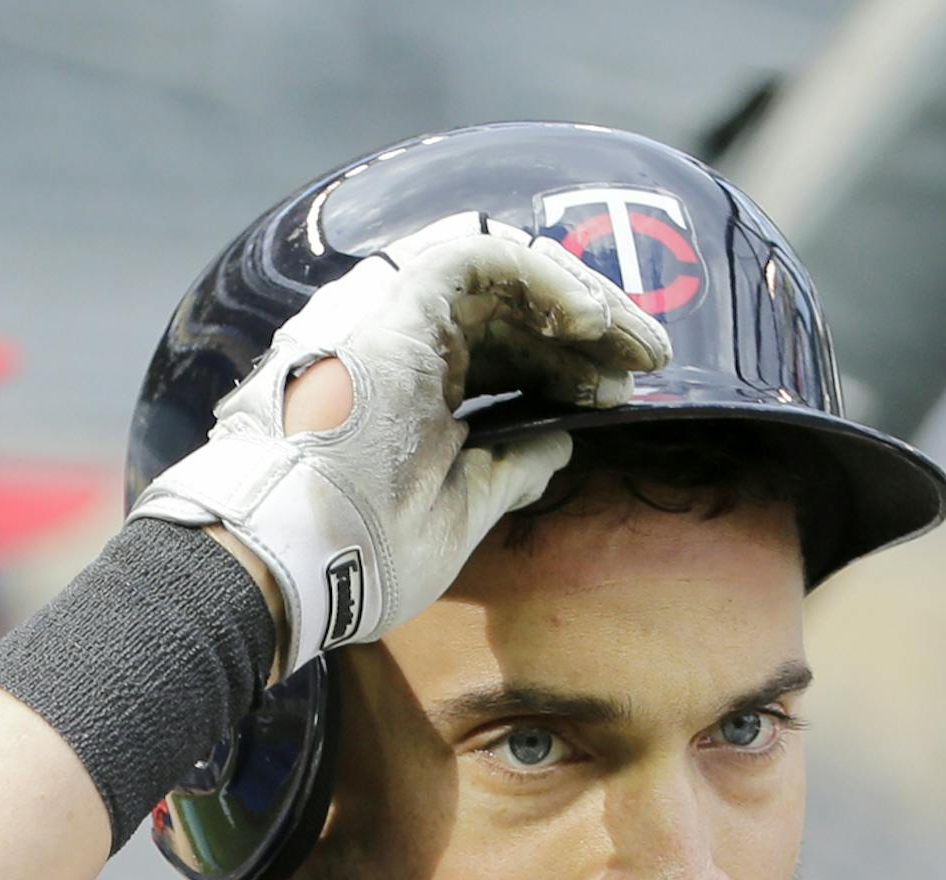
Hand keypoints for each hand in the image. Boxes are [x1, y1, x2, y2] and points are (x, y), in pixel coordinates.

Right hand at [130, 211, 669, 677]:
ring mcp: (398, 320)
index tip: (620, 399)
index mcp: (414, 395)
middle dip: (587, 334)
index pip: (502, 357)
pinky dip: (544, 277)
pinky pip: (483, 257)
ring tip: (636, 343)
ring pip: (505, 276)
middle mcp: (405, 346)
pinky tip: (592, 320)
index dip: (565, 370)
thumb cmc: (361, 551)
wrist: (296, 556)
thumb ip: (510, 470)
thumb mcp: (459, 513)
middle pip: (512, 313)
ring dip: (578, 301)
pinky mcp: (397, 302)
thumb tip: (561, 443)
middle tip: (649, 362)